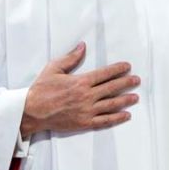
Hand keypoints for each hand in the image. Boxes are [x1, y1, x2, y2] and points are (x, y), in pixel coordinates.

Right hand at [20, 42, 140, 137]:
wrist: (31, 111)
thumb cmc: (41, 90)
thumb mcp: (53, 68)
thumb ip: (70, 58)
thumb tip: (82, 46)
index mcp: (80, 82)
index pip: (105, 74)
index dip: (118, 69)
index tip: (127, 66)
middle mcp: (87, 96)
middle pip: (112, 88)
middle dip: (126, 83)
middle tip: (137, 80)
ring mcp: (87, 110)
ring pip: (112, 104)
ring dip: (125, 100)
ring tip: (136, 97)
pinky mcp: (84, 123)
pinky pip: (105, 120)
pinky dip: (117, 118)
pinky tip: (126, 115)